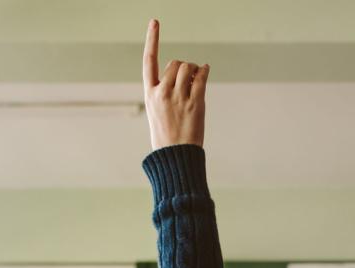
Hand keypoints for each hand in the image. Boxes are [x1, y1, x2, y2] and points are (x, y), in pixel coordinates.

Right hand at [142, 19, 208, 149]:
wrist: (175, 157)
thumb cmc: (166, 137)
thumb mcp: (156, 113)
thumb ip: (165, 92)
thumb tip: (186, 72)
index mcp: (150, 94)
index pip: (149, 61)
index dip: (152, 39)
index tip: (155, 22)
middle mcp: (163, 93)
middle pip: (176, 63)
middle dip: (184, 67)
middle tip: (189, 79)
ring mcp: (179, 98)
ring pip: (189, 68)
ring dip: (195, 69)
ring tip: (196, 80)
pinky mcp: (195, 103)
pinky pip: (202, 77)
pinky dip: (205, 71)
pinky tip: (205, 71)